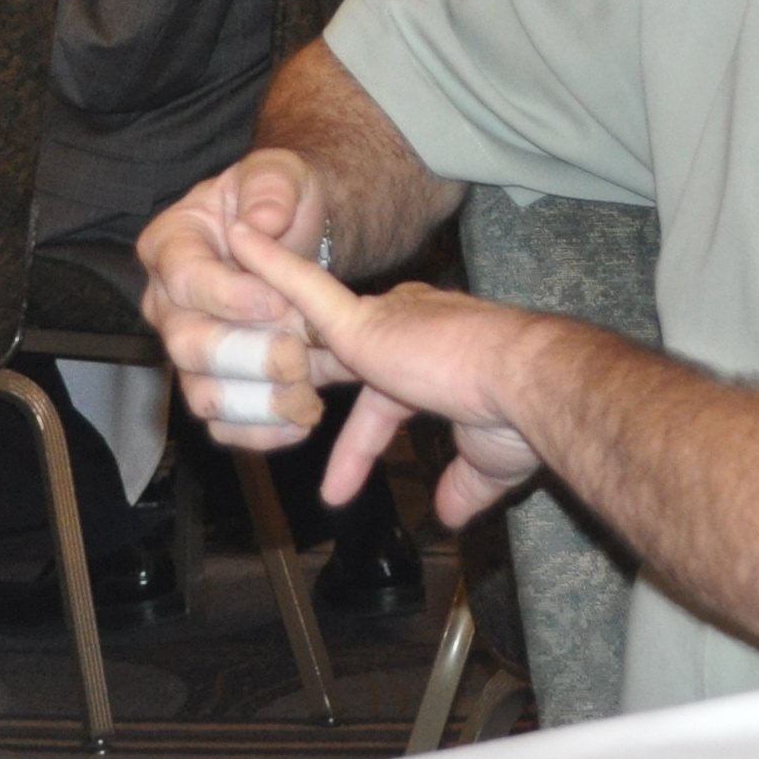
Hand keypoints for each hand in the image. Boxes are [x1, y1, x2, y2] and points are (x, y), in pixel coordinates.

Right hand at [139, 150, 339, 449]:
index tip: (278, 301)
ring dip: (258, 404)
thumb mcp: (277, 173)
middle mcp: (167, 303)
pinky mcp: (214, 382)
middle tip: (300, 352)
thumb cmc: (277, 199)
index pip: (185, 279)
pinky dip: (259, 433)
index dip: (230, 296)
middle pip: (187, 346)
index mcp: (171, 246)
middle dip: (249, 354)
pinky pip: (222, 424)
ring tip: (309, 397)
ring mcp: (188, 348)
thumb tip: (262, 220)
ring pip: (202, 394)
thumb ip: (269, 187)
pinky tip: (300, 423)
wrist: (295, 234)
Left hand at [227, 225, 544, 524]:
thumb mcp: (488, 462)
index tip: (337, 491)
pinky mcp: (363, 324)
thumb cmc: (519, 417)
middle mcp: (410, 330)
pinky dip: (271, 267)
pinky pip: (305, 292)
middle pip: (339, 353)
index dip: (357, 447)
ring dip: (274, 312)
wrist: (528, 383)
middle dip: (303, 366)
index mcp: (437, 360)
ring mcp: (384, 323)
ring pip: (312, 321)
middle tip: (262, 376)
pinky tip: (241, 243)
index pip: (381, 406)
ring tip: (230, 285)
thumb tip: (449, 515)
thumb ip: (464, 484)